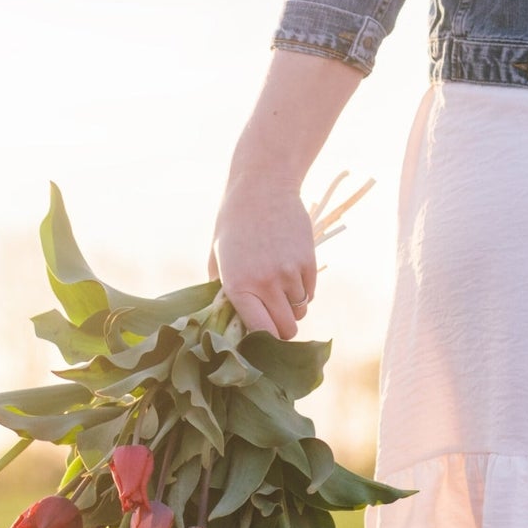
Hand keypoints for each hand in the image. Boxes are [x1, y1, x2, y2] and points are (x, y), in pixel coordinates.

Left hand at [213, 186, 319, 339]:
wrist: (263, 188)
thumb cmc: (234, 223)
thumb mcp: (218, 257)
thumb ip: (223, 290)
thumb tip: (231, 319)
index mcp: (238, 285)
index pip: (259, 332)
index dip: (263, 340)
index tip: (261, 338)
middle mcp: (266, 283)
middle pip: (286, 329)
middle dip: (282, 330)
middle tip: (275, 322)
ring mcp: (290, 273)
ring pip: (300, 311)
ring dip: (292, 308)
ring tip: (280, 291)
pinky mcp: (308, 262)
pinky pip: (310, 293)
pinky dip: (303, 292)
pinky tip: (291, 275)